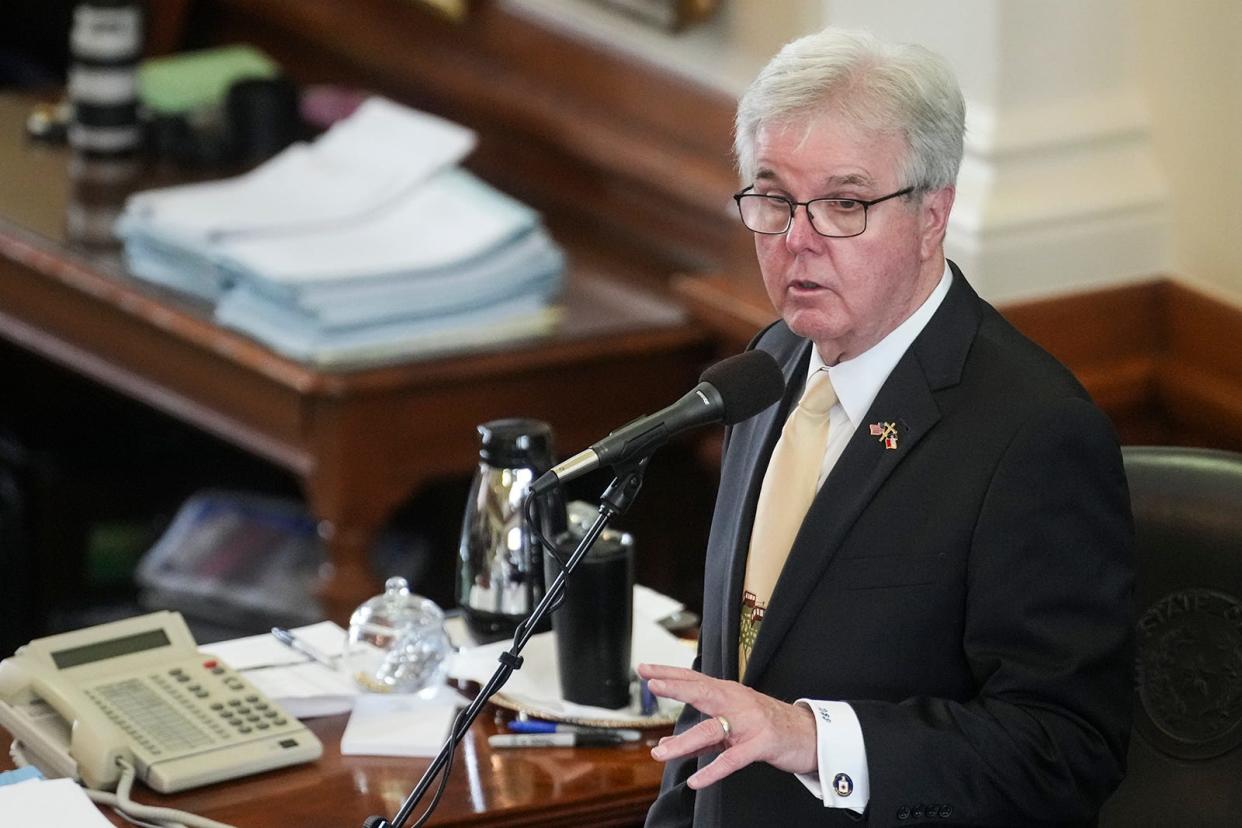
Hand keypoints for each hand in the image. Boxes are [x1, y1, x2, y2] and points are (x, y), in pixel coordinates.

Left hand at [637, 662, 817, 789]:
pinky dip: (713, 770)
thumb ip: (702, 734)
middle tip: (652, 686)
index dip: (669, 674)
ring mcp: (750, 722)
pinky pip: (733, 759)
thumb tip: (668, 744)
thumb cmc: (766, 726)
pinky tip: (697, 780)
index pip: (694, 680)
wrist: (809, 734)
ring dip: (684, 742)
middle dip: (676, 688)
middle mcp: (737, 702)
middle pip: (702, 692)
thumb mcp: (732, 725)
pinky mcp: (762, 744)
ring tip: (660, 753)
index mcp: (728, 693)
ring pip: (712, 729)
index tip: (644, 670)